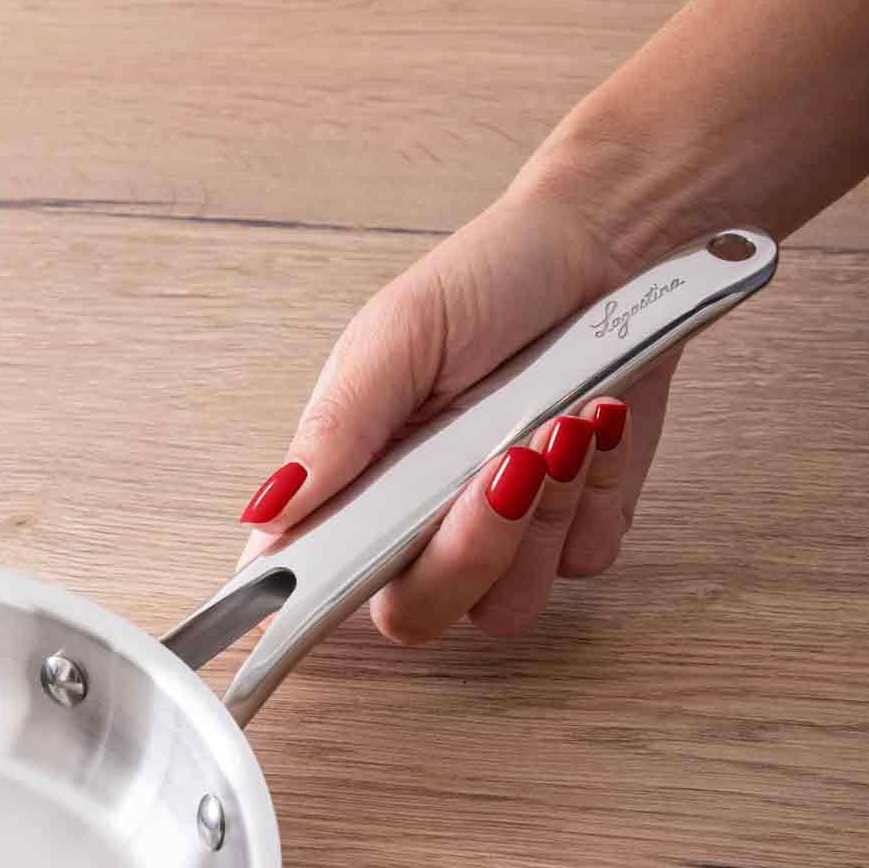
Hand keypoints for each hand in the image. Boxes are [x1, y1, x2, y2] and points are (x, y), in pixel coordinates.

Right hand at [237, 164, 680, 642]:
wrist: (601, 254)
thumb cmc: (489, 281)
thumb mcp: (400, 335)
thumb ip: (338, 427)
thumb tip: (267, 511)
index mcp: (360, 476)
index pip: (313, 575)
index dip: (316, 602)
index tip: (358, 570)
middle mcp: (422, 519)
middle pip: (417, 613)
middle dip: (468, 549)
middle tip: (507, 460)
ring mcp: (501, 532)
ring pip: (507, 604)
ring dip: (544, 513)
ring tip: (563, 423)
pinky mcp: (575, 526)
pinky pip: (582, 560)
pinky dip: (596, 495)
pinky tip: (595, 429)